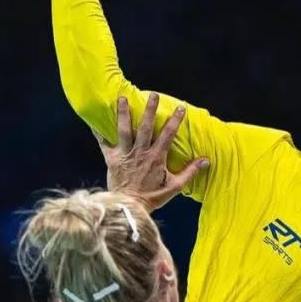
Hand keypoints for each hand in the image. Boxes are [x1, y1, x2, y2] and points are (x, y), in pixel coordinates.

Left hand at [97, 93, 207, 209]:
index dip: (175, 120)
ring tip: (122, 98)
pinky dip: (98, 132)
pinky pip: (103, 143)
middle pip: (145, 127)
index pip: (168, 135)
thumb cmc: (152, 197)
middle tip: (153, 94)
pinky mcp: (111, 159)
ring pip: (124, 130)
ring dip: (123, 113)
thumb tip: (205, 160)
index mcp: (156, 158)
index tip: (181, 107)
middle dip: (150, 109)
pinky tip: (94, 120)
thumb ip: (190, 172)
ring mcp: (124, 154)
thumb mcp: (175, 187)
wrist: (129, 207)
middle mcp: (140, 152)